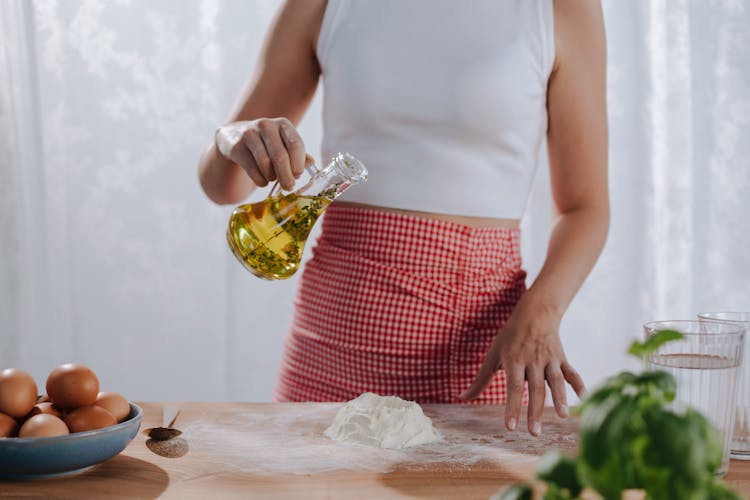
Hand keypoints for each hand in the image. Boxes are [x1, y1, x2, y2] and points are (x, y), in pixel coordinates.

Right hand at [215, 118, 306, 190]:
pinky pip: (252, 169)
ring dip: (271, 177)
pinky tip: (262, 181)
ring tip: (272, 179)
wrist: (234, 136)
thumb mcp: (283, 143)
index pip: (296, 144)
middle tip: (288, 187)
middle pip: (280, 156)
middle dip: (286, 176)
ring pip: (265, 164)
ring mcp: (250, 134)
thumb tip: (311, 163)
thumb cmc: (266, 143)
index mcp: (283, 124)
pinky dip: (260, 180)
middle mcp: (266, 125)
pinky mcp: (236, 146)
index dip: (298, 164)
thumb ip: (298, 153)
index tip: (297, 175)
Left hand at [460, 298, 584, 436]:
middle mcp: (533, 361)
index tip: (510, 427)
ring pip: (556, 381)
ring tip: (563, 416)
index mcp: (514, 361)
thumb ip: (480, 380)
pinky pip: (572, 373)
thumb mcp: (492, 356)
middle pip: (535, 388)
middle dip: (535, 411)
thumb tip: (463, 398)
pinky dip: (579, 385)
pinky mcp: (562, 359)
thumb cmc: (509, 338)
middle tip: (534, 433)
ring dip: (560, 398)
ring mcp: (549, 360)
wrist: (535, 313)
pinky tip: (584, 398)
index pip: (513, 387)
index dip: (512, 407)